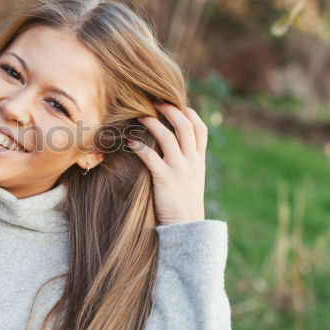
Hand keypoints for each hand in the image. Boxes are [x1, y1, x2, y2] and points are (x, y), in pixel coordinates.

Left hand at [127, 102, 207, 225]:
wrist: (187, 228)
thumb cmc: (185, 205)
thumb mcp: (192, 180)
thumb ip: (187, 163)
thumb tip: (175, 150)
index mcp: (199, 161)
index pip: (200, 129)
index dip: (190, 113)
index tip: (177, 104)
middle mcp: (192, 162)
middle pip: (185, 126)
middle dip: (171, 110)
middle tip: (155, 101)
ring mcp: (180, 170)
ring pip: (169, 137)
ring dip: (154, 123)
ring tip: (140, 116)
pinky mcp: (165, 179)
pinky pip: (151, 157)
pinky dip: (139, 147)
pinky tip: (129, 142)